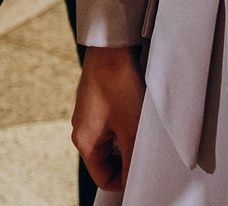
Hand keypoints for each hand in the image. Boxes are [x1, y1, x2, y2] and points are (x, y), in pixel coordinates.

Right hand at [72, 45, 144, 191]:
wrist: (112, 46)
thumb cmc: (118, 83)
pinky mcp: (97, 100)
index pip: (104, 178)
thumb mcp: (131, 129)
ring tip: (142, 127)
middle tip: (146, 148)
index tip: (142, 172)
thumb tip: (136, 182)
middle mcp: (82, 129)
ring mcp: (88, 113)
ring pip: (112, 141)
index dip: (125, 181)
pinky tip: (138, 111)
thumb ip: (132, 161)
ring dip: (128, 138)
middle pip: (108, 160)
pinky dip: (125, 123)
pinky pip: (112, 123)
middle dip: (128, 157)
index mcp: (83, 142)